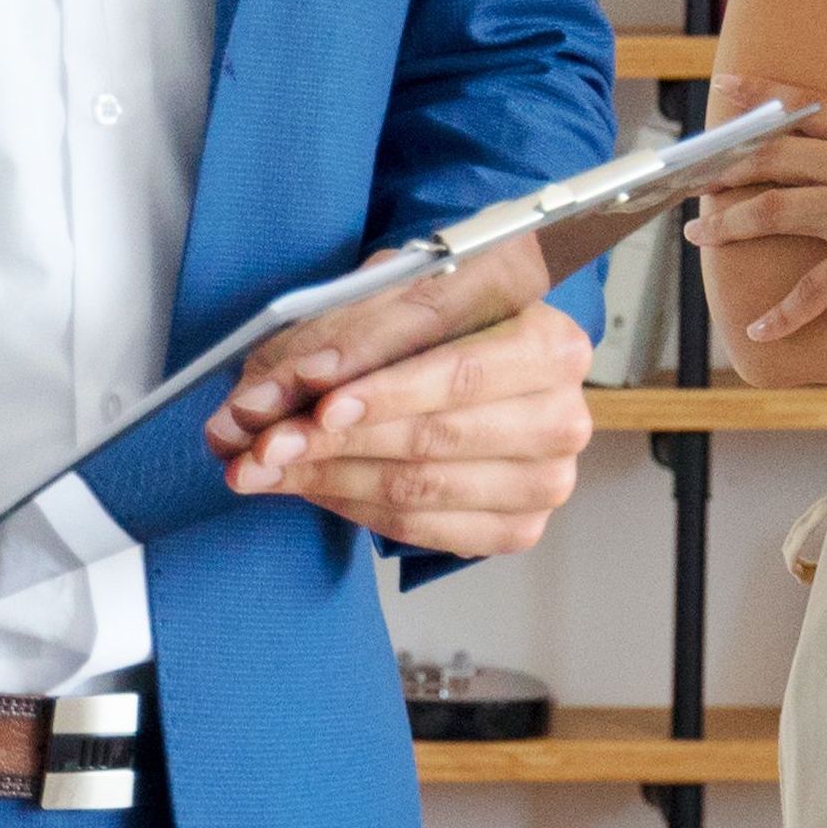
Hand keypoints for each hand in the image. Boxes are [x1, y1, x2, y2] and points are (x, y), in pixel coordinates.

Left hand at [209, 256, 600, 561]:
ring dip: (327, 476)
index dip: (386, 383)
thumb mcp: (389, 300)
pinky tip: (310, 483)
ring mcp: (549, 473)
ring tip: (263, 465)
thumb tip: (273, 388)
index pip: (459, 362)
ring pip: (419, 483)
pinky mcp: (521, 525)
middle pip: (434, 430)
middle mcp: (564, 406)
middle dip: (334, 438)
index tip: (318, 400)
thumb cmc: (436, 329)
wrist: (475, 371)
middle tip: (262, 441)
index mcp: (549, 335)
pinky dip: (352, 506)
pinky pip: (420, 527)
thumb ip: (335, 335)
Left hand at [704, 109, 826, 342]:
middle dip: (725, 165)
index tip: (728, 90)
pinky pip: (813, 290)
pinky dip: (782, 313)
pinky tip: (758, 331)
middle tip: (692, 176)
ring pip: (775, 210)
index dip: (761, 97)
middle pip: (773, 156)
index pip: (807, 107)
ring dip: (729, 223)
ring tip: (697, 234)